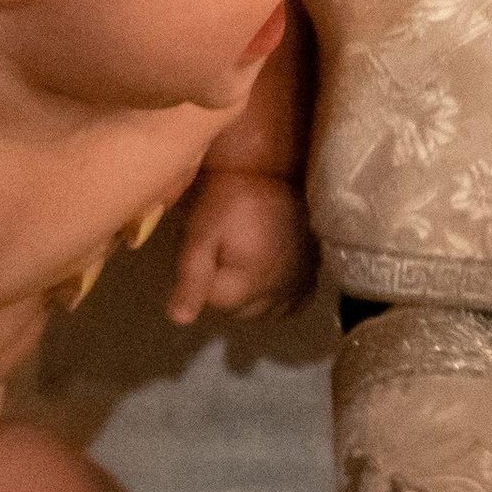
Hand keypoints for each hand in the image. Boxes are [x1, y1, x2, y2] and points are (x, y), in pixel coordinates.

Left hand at [169, 169, 317, 324]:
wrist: (276, 171)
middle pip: (238, 308)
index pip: (212, 301)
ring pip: (263, 308)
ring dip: (252, 290)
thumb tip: (180, 319)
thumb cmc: (232, 199)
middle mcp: (275, 298)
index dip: (203, 273)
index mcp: (244, 288)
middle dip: (227, 284)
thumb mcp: (201, 233)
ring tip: (248, 252)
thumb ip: (191, 276)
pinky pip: (291, 302)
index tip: (208, 244)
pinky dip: (279, 292)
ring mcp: (297, 290)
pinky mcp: (312, 279)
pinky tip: (271, 268)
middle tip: (226, 244)